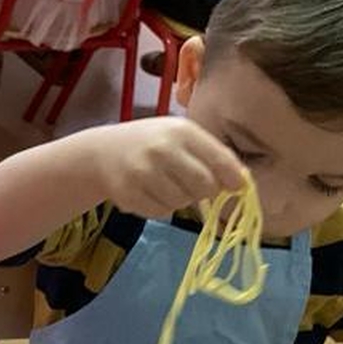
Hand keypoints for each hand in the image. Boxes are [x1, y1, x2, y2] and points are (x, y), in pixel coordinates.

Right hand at [90, 118, 245, 219]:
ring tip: (167, 185)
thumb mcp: (180, 137)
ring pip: (183, 202)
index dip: (233, 179)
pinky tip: (151, 193)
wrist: (101, 152)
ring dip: (181, 200)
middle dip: (205, 191)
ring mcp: (143, 172)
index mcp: (181, 131)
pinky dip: (161, 208)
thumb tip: (241, 182)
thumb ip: (210, 154)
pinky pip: (161, 212)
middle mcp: (162, 150)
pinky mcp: (128, 194)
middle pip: (205, 186)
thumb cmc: (151, 142)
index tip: (237, 187)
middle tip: (196, 187)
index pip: (220, 161)